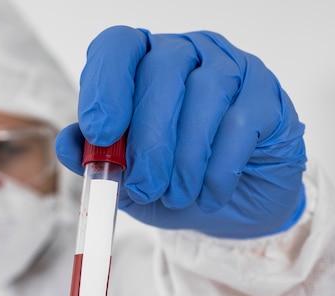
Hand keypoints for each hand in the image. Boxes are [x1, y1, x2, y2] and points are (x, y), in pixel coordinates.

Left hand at [55, 27, 306, 237]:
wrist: (230, 208)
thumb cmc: (174, 184)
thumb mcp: (127, 181)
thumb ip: (95, 161)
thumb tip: (67, 142)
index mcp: (143, 66)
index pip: (118, 47)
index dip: (106, 85)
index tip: (101, 134)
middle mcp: (187, 56)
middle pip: (162, 70)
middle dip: (149, 140)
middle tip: (145, 187)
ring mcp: (231, 69)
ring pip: (205, 94)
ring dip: (185, 159)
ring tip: (177, 196)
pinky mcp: (266, 96)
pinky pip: (241, 122)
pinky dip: (218, 168)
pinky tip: (208, 195)